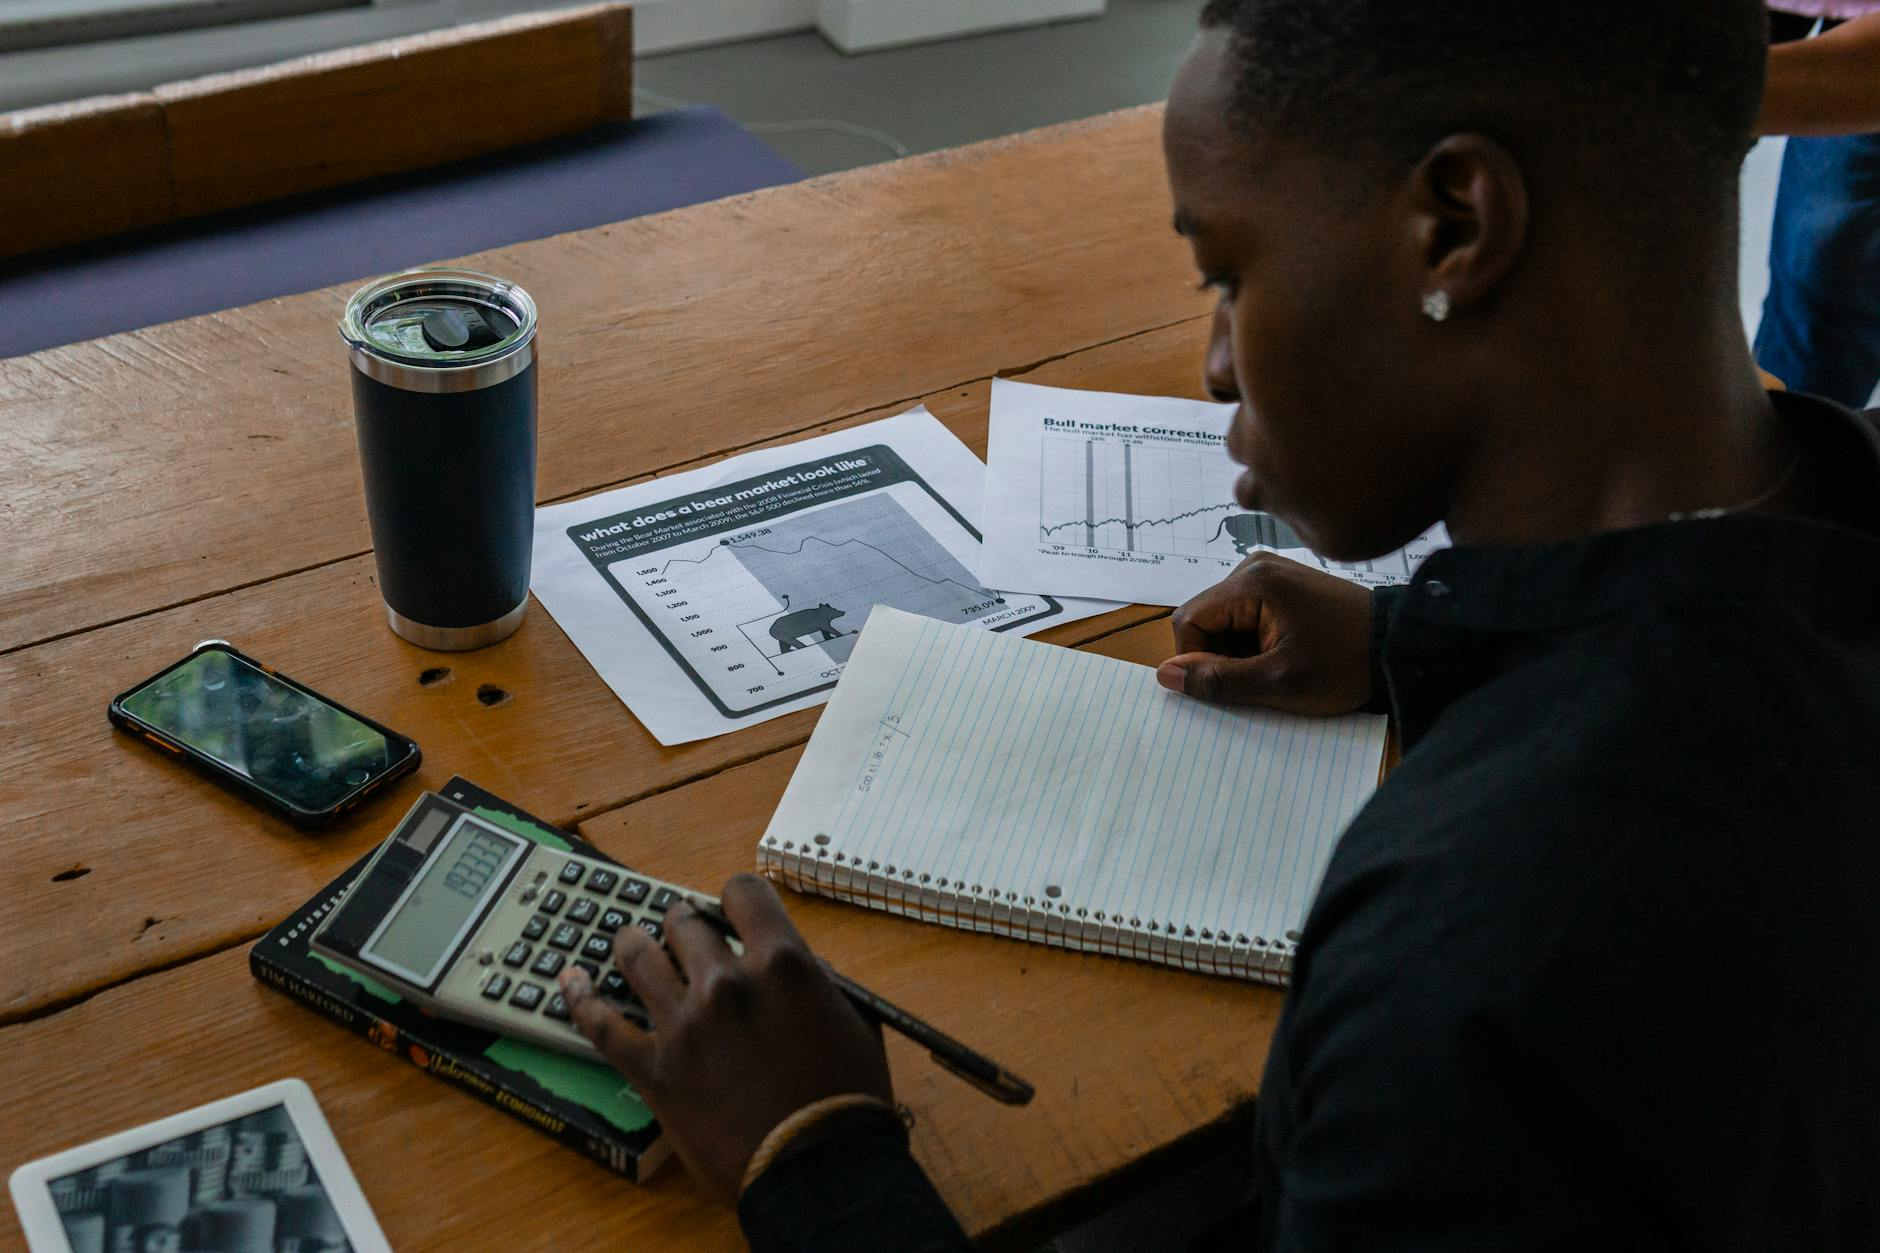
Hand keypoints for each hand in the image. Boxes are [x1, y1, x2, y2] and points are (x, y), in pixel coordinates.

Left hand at [558, 874, 891, 1204]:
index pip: (743, 893)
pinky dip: (580, 997)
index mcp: (782, 963)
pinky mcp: (653, 1067)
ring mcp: (683, 1023)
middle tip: (684, 938)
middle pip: (685, 922)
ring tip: (628, 941)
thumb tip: (793, 966)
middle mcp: (727, 981)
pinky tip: (569, 980)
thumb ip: (817, 982)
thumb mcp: (854, 1021)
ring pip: (637, 957)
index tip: (731, 912)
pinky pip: (601, 1023)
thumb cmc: (845, 1100)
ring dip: (632, 943)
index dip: (734, 898)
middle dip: (684, 925)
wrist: (816, 1169)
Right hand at [1158, 552, 1374, 713]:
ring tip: (1277, 664)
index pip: (1188, 620)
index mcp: (1251, 582)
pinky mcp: (1282, 583)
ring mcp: (1269, 572)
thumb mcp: (1278, 682)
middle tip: (1262, 676)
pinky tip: (1284, 651)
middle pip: (1205, 617)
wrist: (1399, 645)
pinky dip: (1253, 639)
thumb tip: (1166, 675)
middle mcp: (1254, 566)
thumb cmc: (1344, 664)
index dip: (1197, 659)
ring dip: (1237, 650)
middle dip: (1220, 654)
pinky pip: (1245, 613)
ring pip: (1223, 618)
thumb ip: (1217, 680)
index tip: (1230, 683)